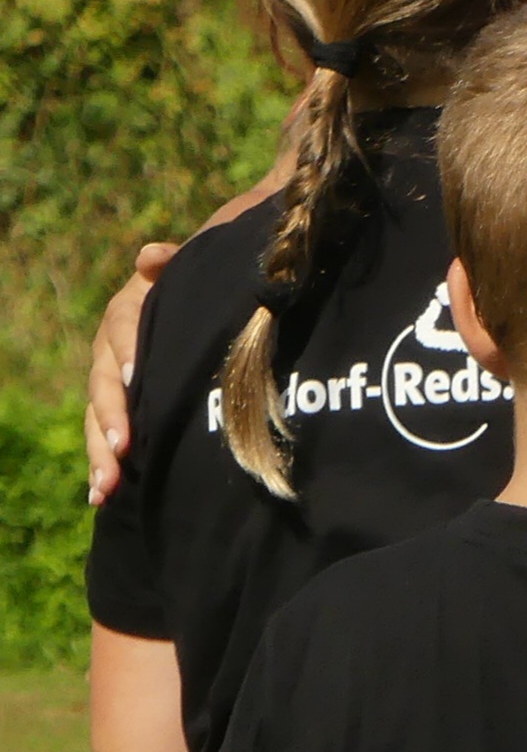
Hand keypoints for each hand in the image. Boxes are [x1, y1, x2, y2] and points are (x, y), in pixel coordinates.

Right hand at [86, 243, 175, 503]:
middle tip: (121, 446)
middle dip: (110, 416)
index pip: (120, 326)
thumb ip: (174, 263)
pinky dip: (103, 464)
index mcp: (130, 309)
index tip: (135, 375)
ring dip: (99, 451)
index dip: (126, 348)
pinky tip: (102, 495)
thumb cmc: (199, 284)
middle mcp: (113, 347)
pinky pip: (107, 436)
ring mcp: (114, 381)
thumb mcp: (191, 269)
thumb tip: (148, 256)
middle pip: (103, 381)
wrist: (203, 299)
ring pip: (98, 415)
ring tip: (104, 486)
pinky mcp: (122, 409)